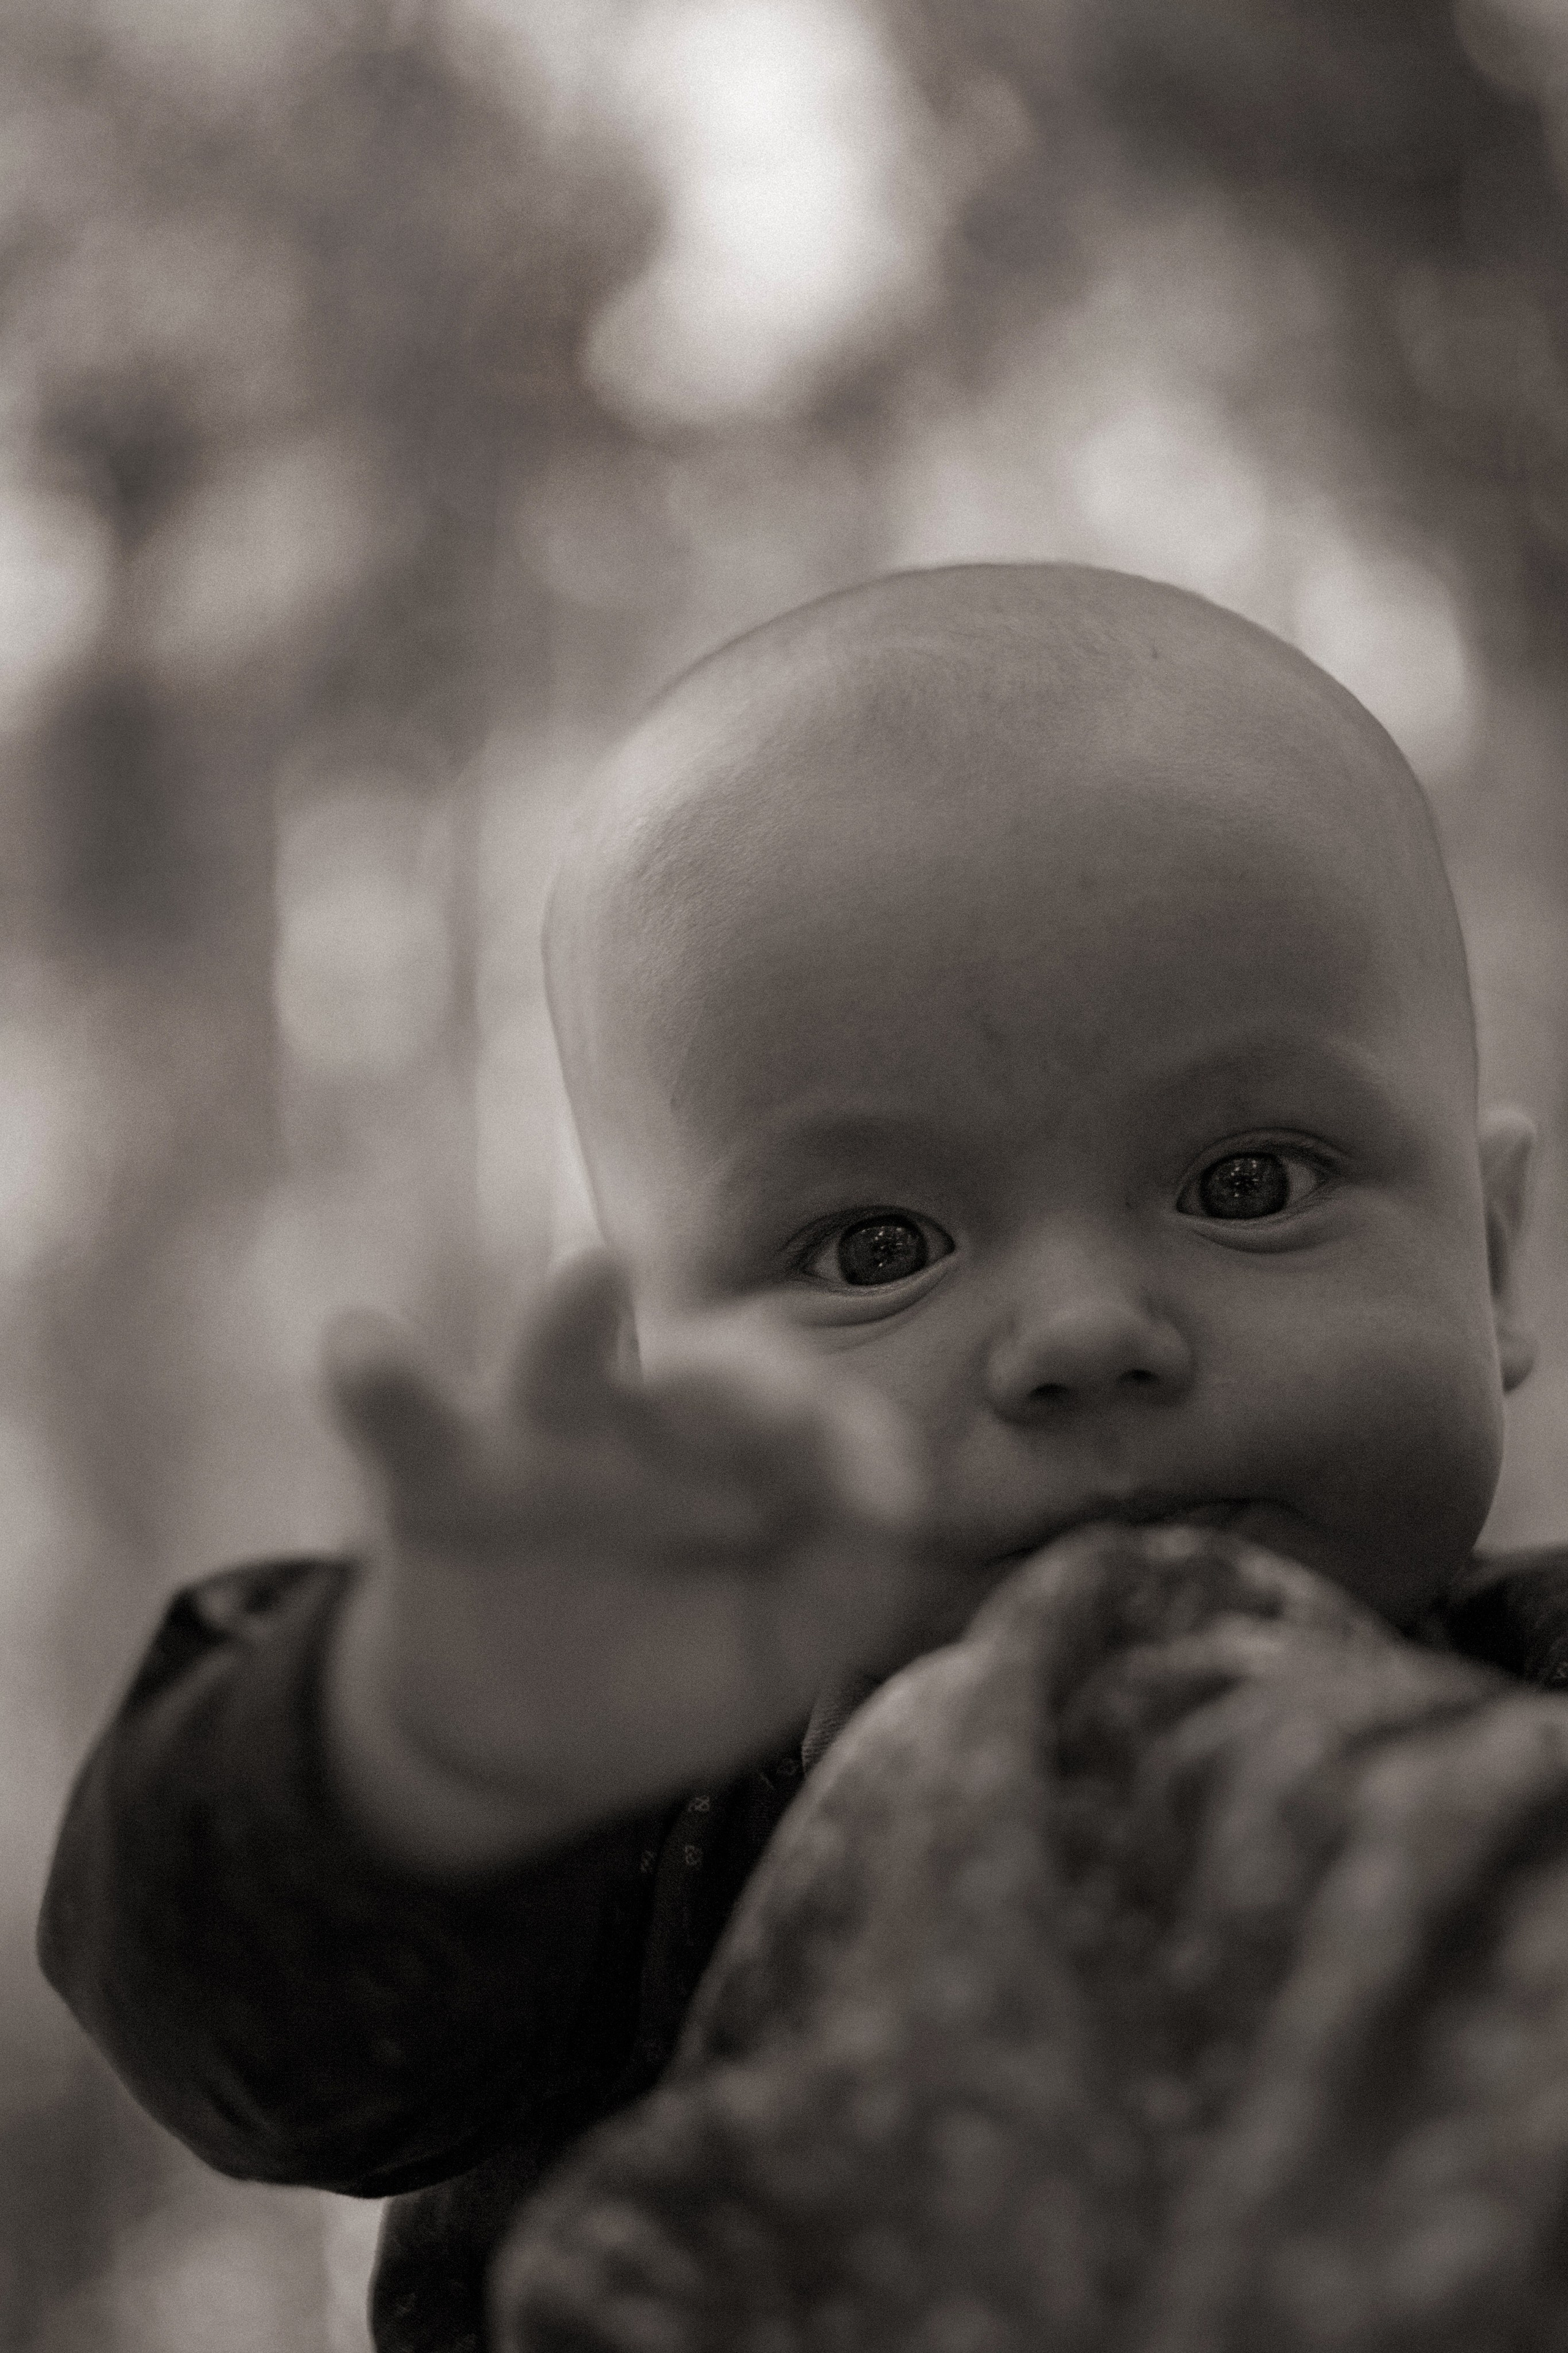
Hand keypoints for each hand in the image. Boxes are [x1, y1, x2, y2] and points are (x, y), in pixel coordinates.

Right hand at [322, 1251, 933, 1871]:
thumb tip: (894, 1505)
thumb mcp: (781, 1643)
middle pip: (701, 1362)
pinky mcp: (445, 1480)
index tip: (855, 1488)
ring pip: (563, 1363)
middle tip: (753, 1404)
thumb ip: (847, 1578)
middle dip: (732, 1375)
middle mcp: (656, 1421)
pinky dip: (380, 1384)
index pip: (810, 1409)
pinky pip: (405, 1420)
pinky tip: (359, 1349)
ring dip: (575, 1320)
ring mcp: (546, 1442)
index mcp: (751, 1453)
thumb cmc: (681, 1662)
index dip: (834, 1432)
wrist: (525, 1734)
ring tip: (597, 1274)